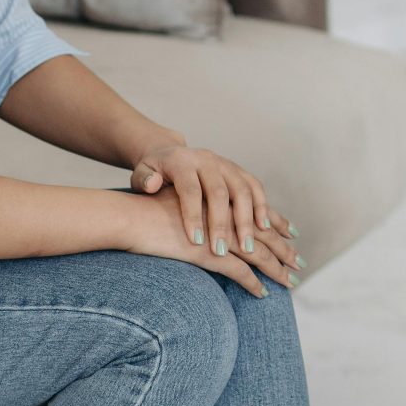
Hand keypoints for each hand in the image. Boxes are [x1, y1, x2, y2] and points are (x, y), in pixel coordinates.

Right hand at [120, 183, 299, 297]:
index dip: (275, 223)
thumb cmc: (147, 212)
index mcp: (220, 201)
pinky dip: (252, 283)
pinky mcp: (208, 254)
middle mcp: (224, 215)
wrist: (130, 216)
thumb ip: (197, 213)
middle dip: (283, 249)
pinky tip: (262, 293)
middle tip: (299, 262)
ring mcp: (218, 235)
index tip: (291, 234)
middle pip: (263, 234)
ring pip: (257, 254)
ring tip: (290, 281)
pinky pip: (238, 271)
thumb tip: (207, 225)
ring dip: (276, 269)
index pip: (256, 213)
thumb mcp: (179, 206)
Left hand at [129, 143, 298, 257]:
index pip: (190, 189)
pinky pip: (255, 187)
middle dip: (223, 223)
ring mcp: (226, 163)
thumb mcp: (140, 175)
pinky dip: (263, 207)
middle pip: (220, 191)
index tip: (195, 242)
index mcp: (182, 161)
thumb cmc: (152, 173)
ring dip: (247, 219)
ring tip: (248, 247)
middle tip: (222, 251)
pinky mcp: (238, 170)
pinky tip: (265, 228)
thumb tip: (153, 184)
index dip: (193, 215)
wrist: (168, 154)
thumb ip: (144, 180)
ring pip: (243, 189)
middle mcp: (207, 159)